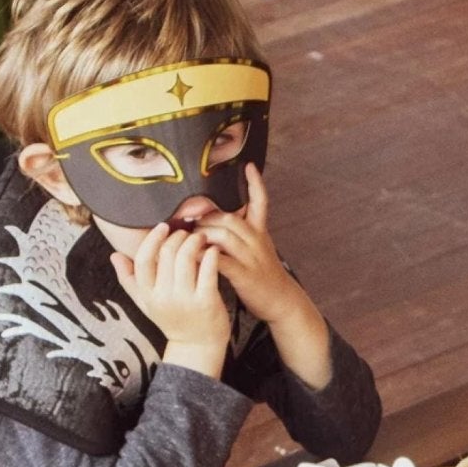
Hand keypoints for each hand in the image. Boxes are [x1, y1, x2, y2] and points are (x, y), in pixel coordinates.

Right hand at [110, 225, 229, 373]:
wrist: (197, 346)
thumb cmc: (172, 319)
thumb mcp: (145, 302)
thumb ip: (129, 279)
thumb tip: (114, 255)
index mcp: (147, 294)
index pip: (144, 258)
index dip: (153, 239)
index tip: (164, 226)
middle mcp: (164, 296)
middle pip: (167, 254)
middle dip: (178, 236)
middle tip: (187, 232)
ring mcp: (186, 299)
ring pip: (187, 258)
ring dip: (195, 241)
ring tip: (201, 237)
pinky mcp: (207, 302)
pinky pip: (208, 270)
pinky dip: (211, 255)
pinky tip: (213, 249)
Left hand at [196, 164, 309, 326]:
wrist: (282, 300)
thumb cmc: (263, 274)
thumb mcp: (258, 248)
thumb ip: (241, 233)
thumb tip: (218, 219)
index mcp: (260, 232)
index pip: (261, 202)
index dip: (255, 184)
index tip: (249, 166)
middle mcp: (257, 241)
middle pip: (228, 218)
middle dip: (204, 217)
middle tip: (186, 222)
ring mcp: (252, 257)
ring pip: (223, 235)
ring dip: (200, 234)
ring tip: (186, 239)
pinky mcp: (245, 274)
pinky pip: (220, 260)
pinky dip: (203, 256)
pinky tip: (191, 256)